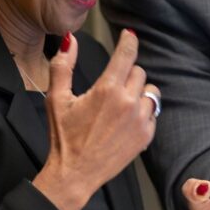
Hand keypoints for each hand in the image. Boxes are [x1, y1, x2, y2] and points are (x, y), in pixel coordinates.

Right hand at [32, 30, 159, 209]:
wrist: (74, 174)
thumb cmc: (63, 137)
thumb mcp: (56, 99)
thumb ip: (62, 66)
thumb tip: (69, 39)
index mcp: (107, 89)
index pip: (127, 54)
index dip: (129, 41)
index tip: (130, 35)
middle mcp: (128, 102)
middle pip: (139, 72)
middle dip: (126, 74)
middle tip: (111, 87)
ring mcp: (140, 120)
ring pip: (150, 91)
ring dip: (138, 92)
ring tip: (120, 105)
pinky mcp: (146, 136)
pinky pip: (152, 113)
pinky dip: (142, 112)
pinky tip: (125, 122)